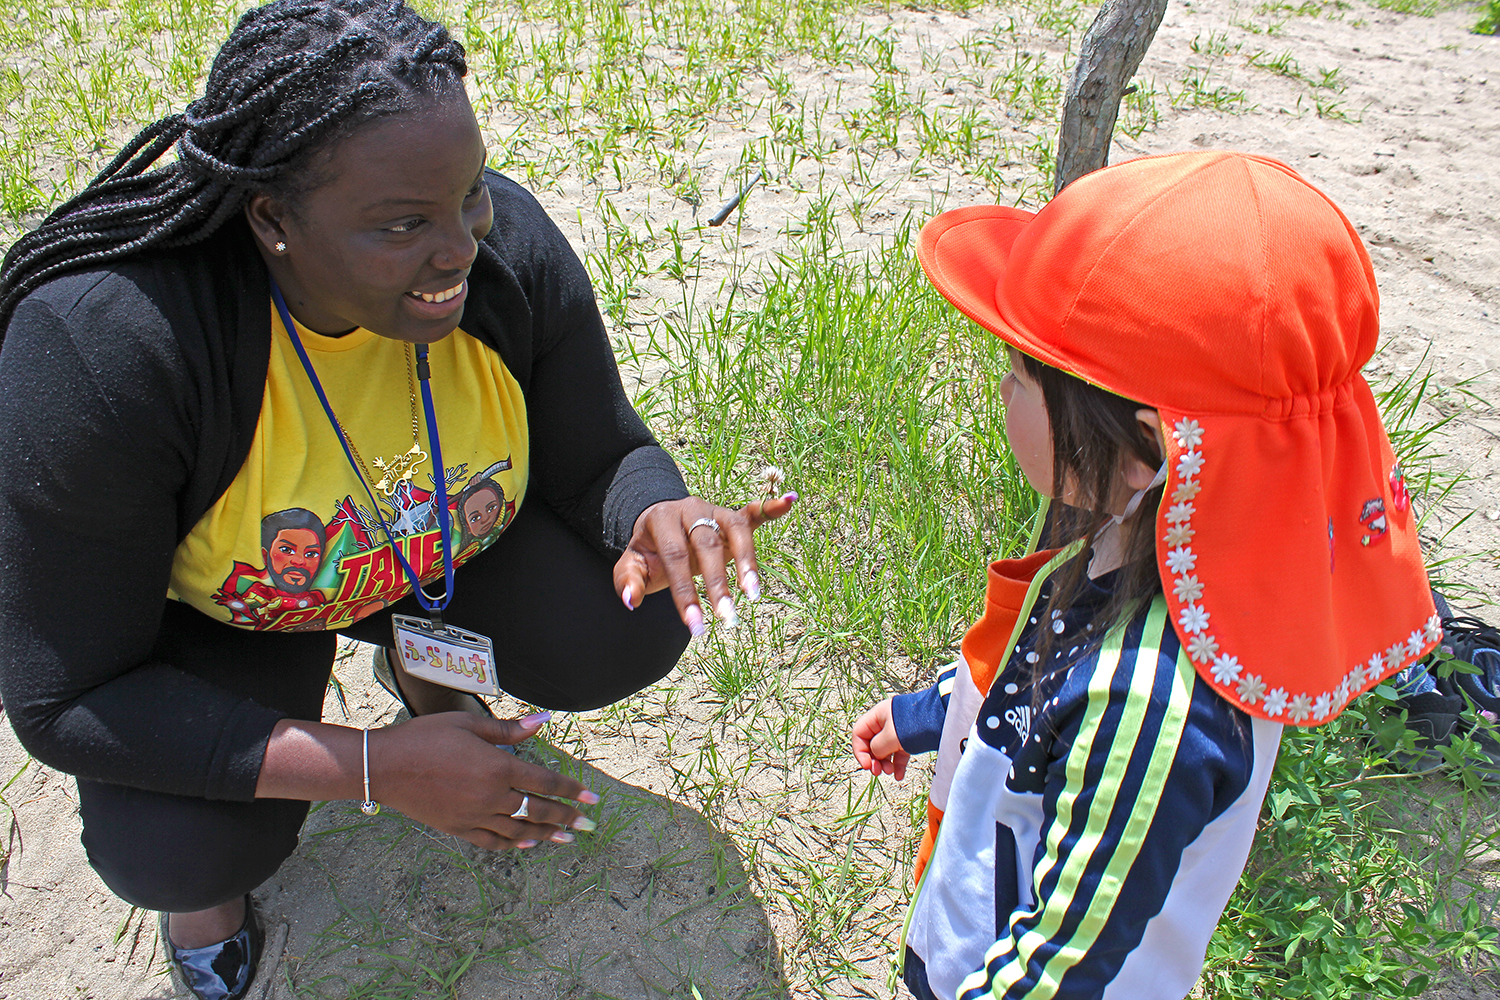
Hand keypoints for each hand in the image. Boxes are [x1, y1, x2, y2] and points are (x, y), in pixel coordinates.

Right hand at [371, 713, 598, 849]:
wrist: (385, 767)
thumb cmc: (425, 737)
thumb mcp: (468, 725)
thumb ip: (508, 729)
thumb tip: (543, 720)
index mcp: (497, 767)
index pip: (544, 781)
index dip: (570, 790)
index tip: (591, 799)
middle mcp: (491, 796)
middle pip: (537, 810)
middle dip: (566, 818)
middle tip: (588, 825)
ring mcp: (474, 816)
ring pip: (519, 830)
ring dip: (545, 835)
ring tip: (566, 839)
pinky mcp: (458, 829)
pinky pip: (492, 841)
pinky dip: (512, 844)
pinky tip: (526, 844)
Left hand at [613, 492, 796, 634]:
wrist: (658, 524)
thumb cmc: (649, 551)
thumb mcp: (631, 563)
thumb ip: (628, 580)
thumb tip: (631, 601)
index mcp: (662, 520)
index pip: (675, 558)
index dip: (685, 592)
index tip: (695, 625)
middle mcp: (691, 510)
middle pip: (707, 546)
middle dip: (718, 584)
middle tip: (727, 617)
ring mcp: (714, 511)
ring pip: (735, 531)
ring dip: (747, 562)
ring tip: (754, 594)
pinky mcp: (732, 515)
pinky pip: (753, 511)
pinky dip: (771, 507)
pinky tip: (790, 500)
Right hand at [852, 697, 909, 780]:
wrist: (942, 719)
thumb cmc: (916, 722)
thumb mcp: (891, 736)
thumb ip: (877, 747)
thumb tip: (875, 755)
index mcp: (877, 716)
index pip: (859, 733)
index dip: (860, 750)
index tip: (867, 765)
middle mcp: (886, 722)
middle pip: (871, 743)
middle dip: (874, 759)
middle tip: (878, 771)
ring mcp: (898, 731)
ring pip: (885, 750)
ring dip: (885, 763)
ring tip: (890, 772)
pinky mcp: (909, 739)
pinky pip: (899, 754)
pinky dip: (897, 765)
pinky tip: (899, 776)